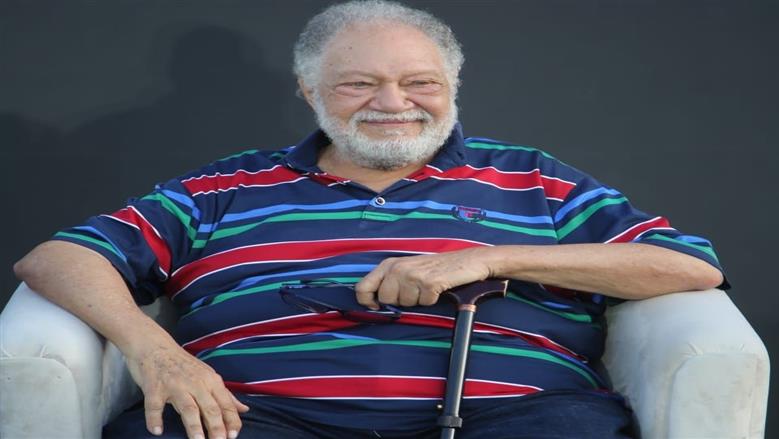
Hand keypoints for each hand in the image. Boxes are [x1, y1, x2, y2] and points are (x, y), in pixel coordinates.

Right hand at [126, 342, 249, 438]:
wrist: (154, 346)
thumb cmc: (182, 364)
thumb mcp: (208, 376)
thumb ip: (225, 395)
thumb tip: (244, 410)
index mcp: (210, 380)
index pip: (225, 403)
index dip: (231, 420)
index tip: (235, 436)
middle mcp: (195, 382)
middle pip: (210, 407)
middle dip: (217, 427)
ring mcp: (175, 385)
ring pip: (188, 408)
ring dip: (194, 426)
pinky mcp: (154, 388)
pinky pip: (155, 406)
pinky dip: (155, 419)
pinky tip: (157, 431)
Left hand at [355, 247, 493, 308]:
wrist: (467, 261)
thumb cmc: (435, 268)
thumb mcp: (407, 269)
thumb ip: (388, 282)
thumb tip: (372, 303)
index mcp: (389, 264)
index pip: (362, 288)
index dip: (368, 302)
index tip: (379, 306)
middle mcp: (398, 267)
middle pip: (385, 299)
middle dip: (400, 301)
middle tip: (415, 290)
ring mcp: (413, 274)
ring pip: (405, 304)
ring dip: (418, 300)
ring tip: (428, 287)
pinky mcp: (429, 282)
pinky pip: (424, 303)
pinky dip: (432, 300)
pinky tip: (438, 288)